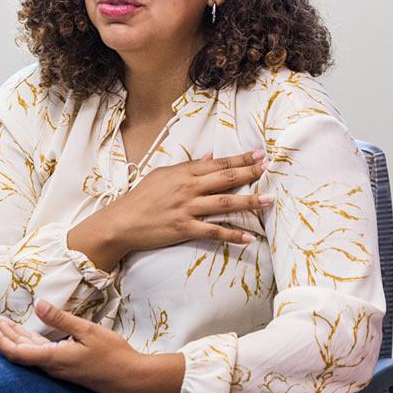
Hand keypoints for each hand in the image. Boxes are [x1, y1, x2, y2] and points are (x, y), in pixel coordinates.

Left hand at [0, 300, 184, 392]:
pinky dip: (25, 341)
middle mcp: (51, 366)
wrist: (130, 379)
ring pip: (26, 350)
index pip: (17, 351)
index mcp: (54, 359)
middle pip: (17, 350)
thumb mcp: (88, 331)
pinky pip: (38, 353)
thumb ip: (61, 319)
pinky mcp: (64, 366)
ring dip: (9, 336)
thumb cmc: (113, 355)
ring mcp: (57, 368)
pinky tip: (20, 335)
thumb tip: (37, 304)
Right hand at [69, 150, 270, 269]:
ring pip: (224, 203)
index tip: (259, 155)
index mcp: (183, 173)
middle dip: (250, 174)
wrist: (122, 222)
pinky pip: (213, 231)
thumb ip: (188, 166)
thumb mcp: (162, 174)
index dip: (240, 159)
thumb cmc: (141, 197)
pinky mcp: (185, 229)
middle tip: (270, 170)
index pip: (218, 163)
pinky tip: (247, 237)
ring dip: (248, 202)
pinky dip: (232, 234)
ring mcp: (187, 209)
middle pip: (225, 179)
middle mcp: (188, 188)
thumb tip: (209, 157)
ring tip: (267, 200)